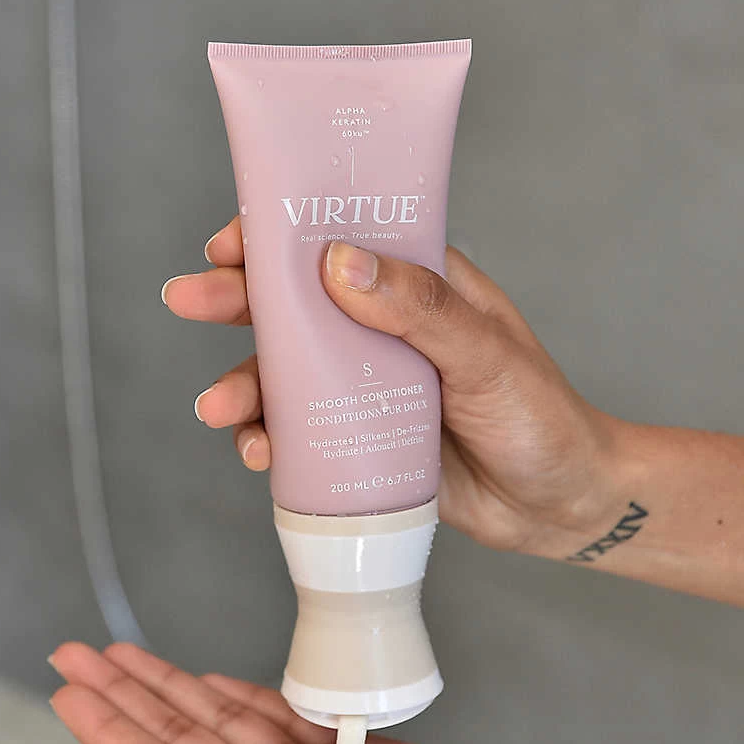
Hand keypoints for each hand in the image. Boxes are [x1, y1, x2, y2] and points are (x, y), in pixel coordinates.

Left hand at [48, 639, 602, 743]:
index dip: (113, 728)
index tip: (68, 687)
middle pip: (184, 738)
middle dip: (130, 693)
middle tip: (77, 651)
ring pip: (230, 723)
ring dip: (179, 687)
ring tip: (130, 654)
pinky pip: (290, 719)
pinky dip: (249, 695)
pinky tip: (218, 680)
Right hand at [163, 218, 625, 555]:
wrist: (560, 509)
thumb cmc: (542, 419)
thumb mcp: (487, 356)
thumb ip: (419, 308)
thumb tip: (338, 261)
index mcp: (418, 284)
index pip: (340, 238)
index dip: (278, 234)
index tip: (230, 241)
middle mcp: (382, 330)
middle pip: (292, 305)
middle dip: (234, 302)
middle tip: (184, 299)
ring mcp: (365, 388)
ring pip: (283, 375)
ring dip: (242, 384)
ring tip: (220, 410)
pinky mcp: (357, 443)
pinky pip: (297, 434)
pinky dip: (266, 439)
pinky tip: (257, 452)